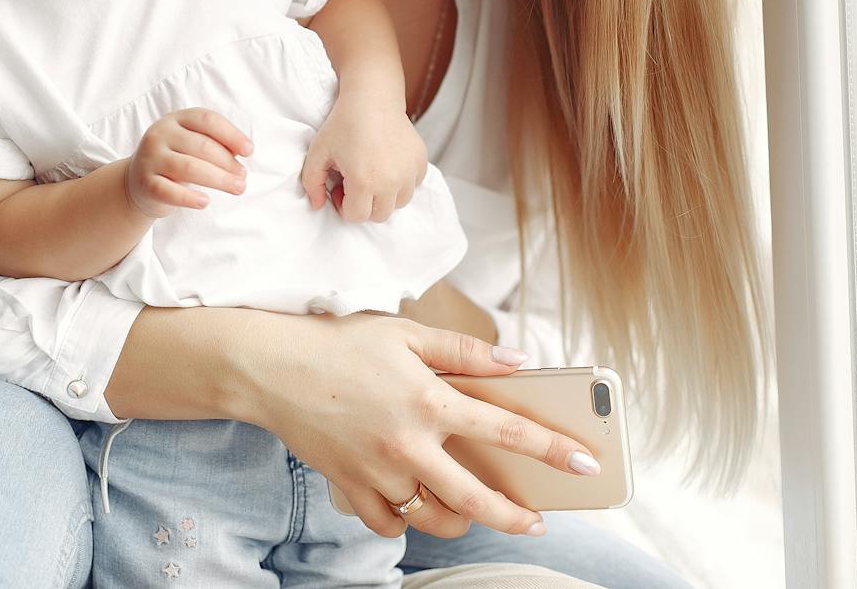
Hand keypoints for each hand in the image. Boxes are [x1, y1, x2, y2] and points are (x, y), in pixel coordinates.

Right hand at [125, 108, 252, 218]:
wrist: (138, 182)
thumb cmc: (176, 159)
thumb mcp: (191, 143)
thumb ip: (214, 143)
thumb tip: (243, 153)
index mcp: (176, 119)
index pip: (207, 120)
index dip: (231, 134)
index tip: (249, 151)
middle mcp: (160, 134)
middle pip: (201, 146)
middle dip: (228, 163)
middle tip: (243, 177)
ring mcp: (150, 158)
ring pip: (189, 168)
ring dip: (219, 179)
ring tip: (238, 188)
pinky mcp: (145, 183)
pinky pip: (170, 191)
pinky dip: (189, 198)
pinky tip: (206, 202)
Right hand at [246, 312, 597, 539]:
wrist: (271, 368)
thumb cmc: (341, 345)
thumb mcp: (407, 333)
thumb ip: (466, 351)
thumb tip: (520, 361)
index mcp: (430, 400)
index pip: (507, 430)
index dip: (552, 449)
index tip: (585, 464)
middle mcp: (408, 444)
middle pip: (476, 499)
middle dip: (515, 517)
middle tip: (537, 523)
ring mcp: (378, 472)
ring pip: (433, 518)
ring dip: (462, 522)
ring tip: (476, 512)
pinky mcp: (350, 487)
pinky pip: (389, 522)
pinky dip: (406, 520)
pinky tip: (415, 504)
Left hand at [301, 95, 427, 221]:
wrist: (372, 98)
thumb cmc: (343, 124)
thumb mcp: (317, 152)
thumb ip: (311, 183)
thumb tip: (317, 205)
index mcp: (364, 182)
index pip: (357, 216)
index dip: (344, 205)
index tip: (339, 188)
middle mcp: (391, 181)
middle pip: (379, 215)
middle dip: (364, 204)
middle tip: (354, 182)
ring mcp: (409, 172)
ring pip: (399, 202)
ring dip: (384, 195)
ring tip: (372, 173)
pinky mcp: (420, 161)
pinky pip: (412, 184)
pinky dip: (401, 181)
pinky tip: (387, 163)